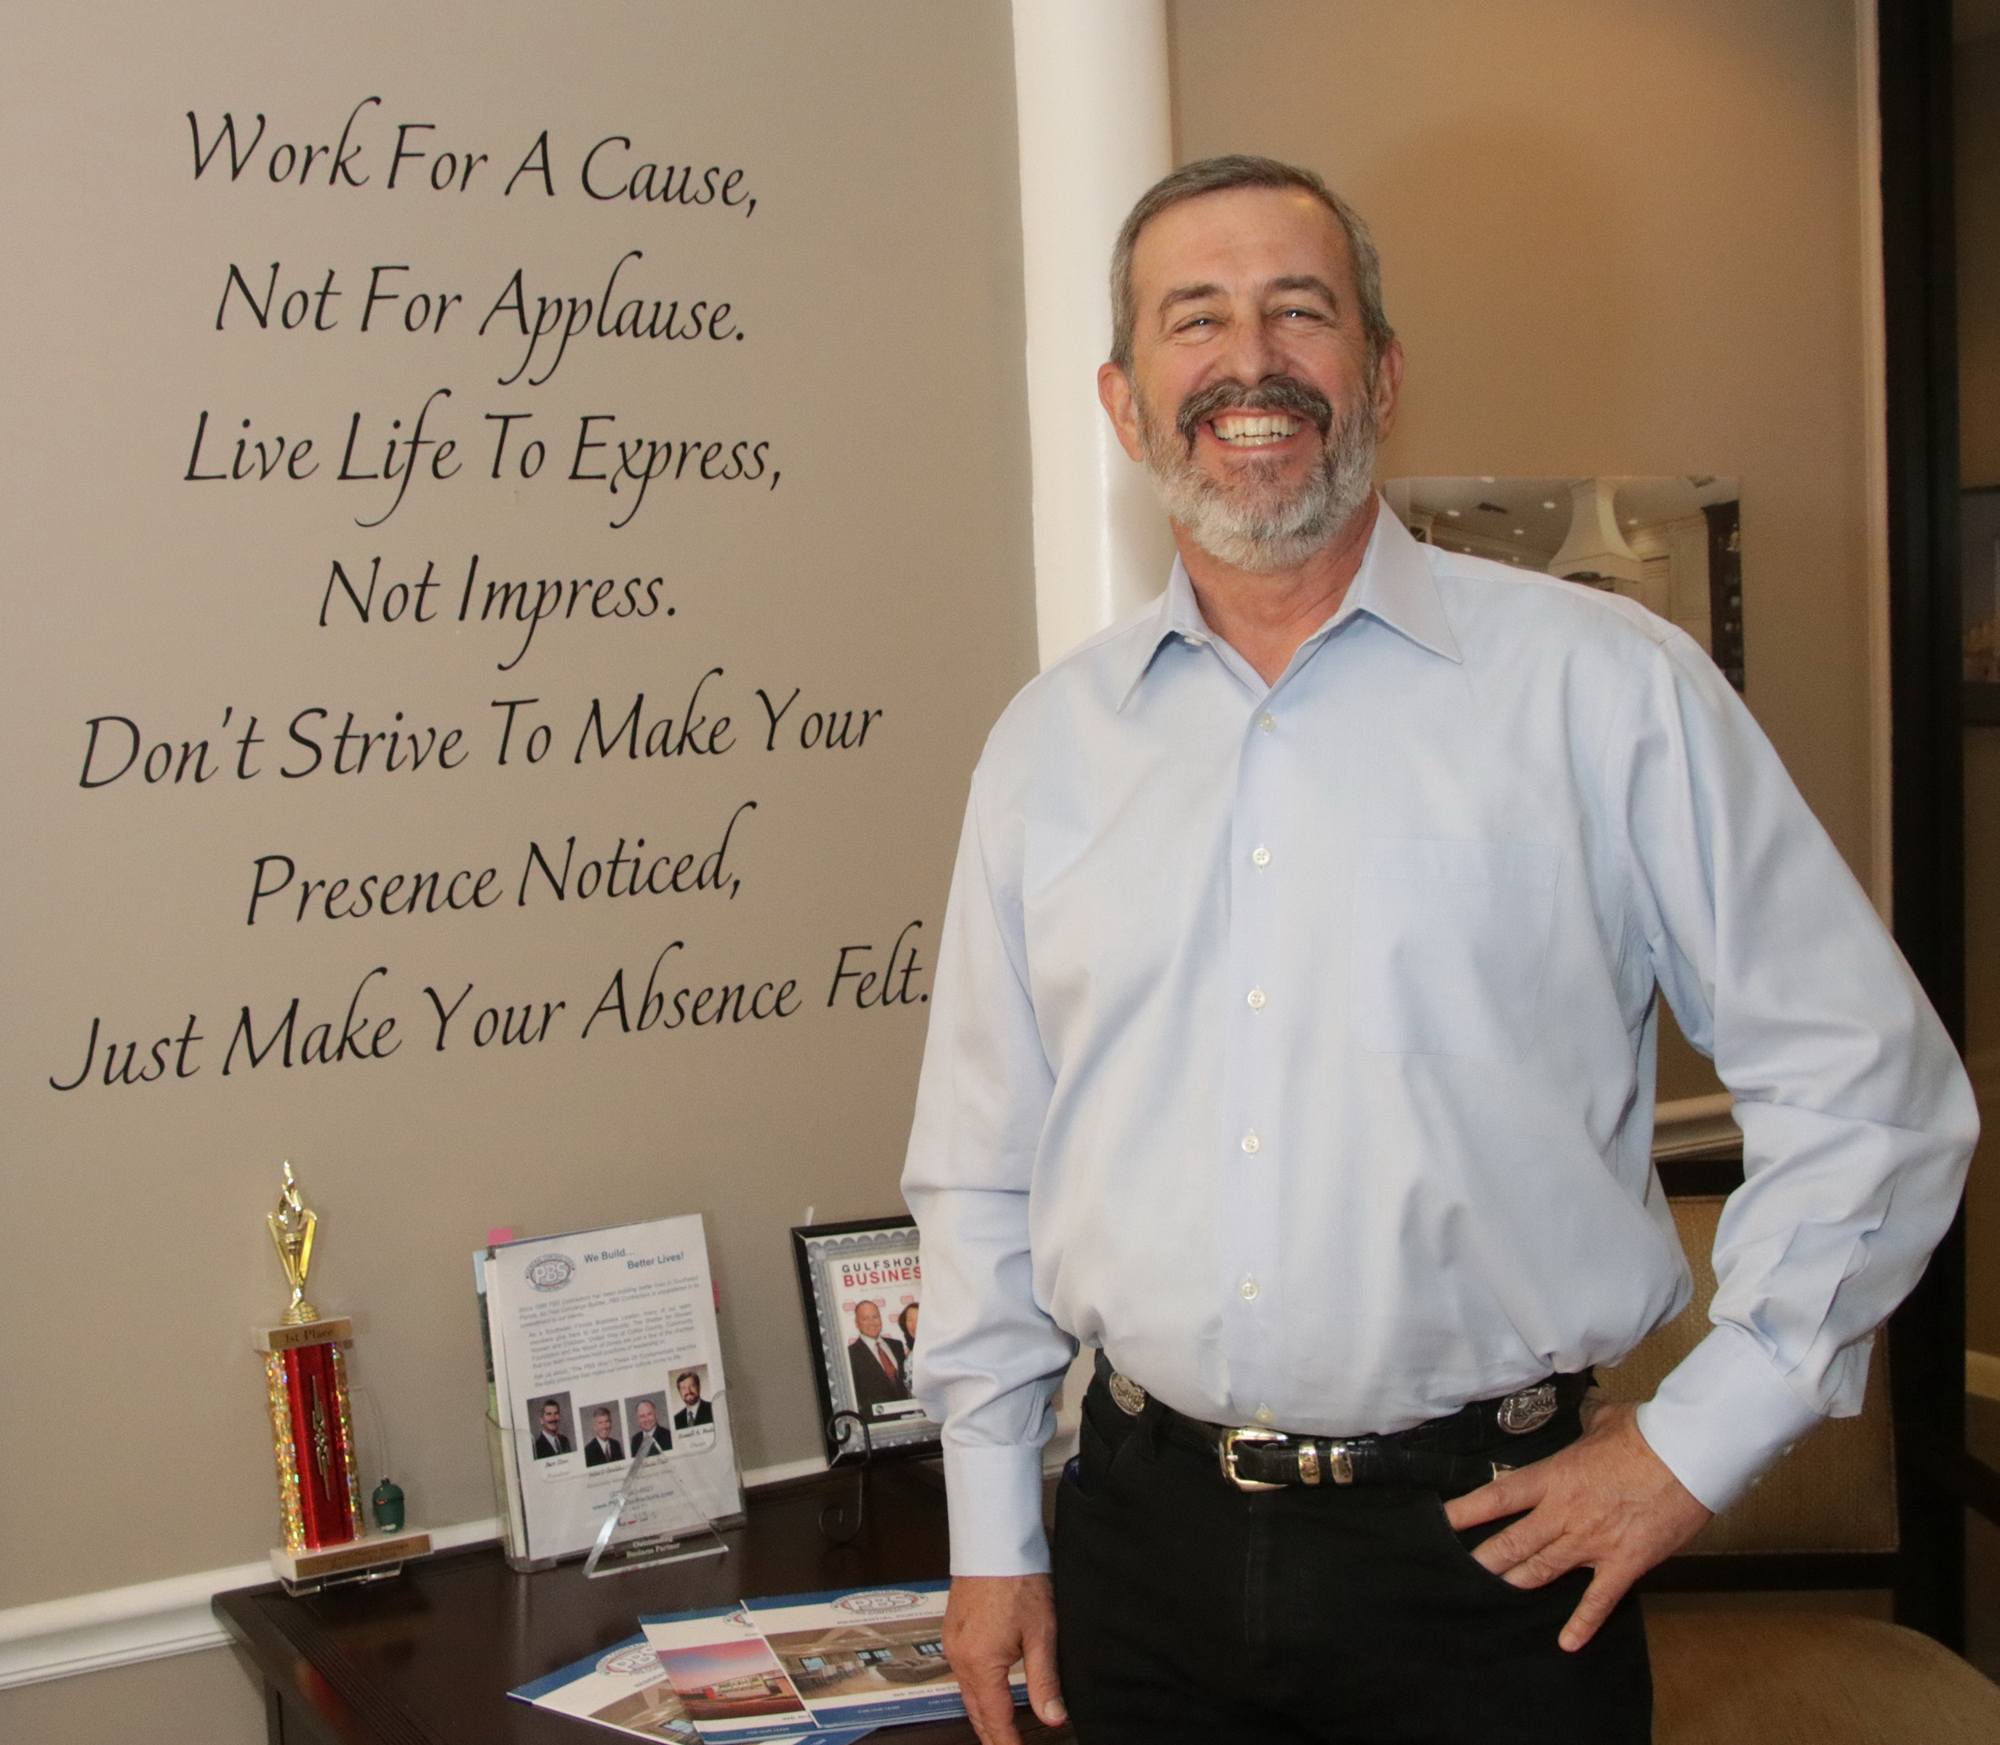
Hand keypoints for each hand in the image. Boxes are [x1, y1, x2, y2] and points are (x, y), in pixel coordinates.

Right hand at [942, 1573, 1064, 1744]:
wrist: (994, 1539)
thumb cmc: (1018, 1579)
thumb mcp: (1042, 1633)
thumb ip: (1044, 1680)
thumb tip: (1054, 1717)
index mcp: (980, 1663)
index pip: (995, 1719)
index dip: (1008, 1744)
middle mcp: (959, 1657)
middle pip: (976, 1712)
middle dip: (992, 1736)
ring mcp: (953, 1643)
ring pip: (966, 1694)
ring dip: (983, 1716)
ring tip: (1001, 1733)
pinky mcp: (953, 1630)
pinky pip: (962, 1673)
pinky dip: (975, 1692)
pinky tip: (988, 1694)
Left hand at [1444, 1399, 1710, 1651]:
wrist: (1687, 1456)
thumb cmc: (1645, 1433)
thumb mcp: (1604, 1419)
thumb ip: (1584, 1422)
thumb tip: (1582, 1408)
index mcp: (1555, 1477)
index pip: (1499, 1496)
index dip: (1468, 1510)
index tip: (1443, 1521)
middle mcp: (1565, 1513)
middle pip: (1513, 1542)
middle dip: (1485, 1559)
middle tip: (1462, 1570)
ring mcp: (1592, 1542)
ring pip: (1543, 1570)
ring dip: (1518, 1582)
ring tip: (1494, 1592)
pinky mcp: (1624, 1563)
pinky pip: (1598, 1600)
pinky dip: (1582, 1624)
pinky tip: (1567, 1643)